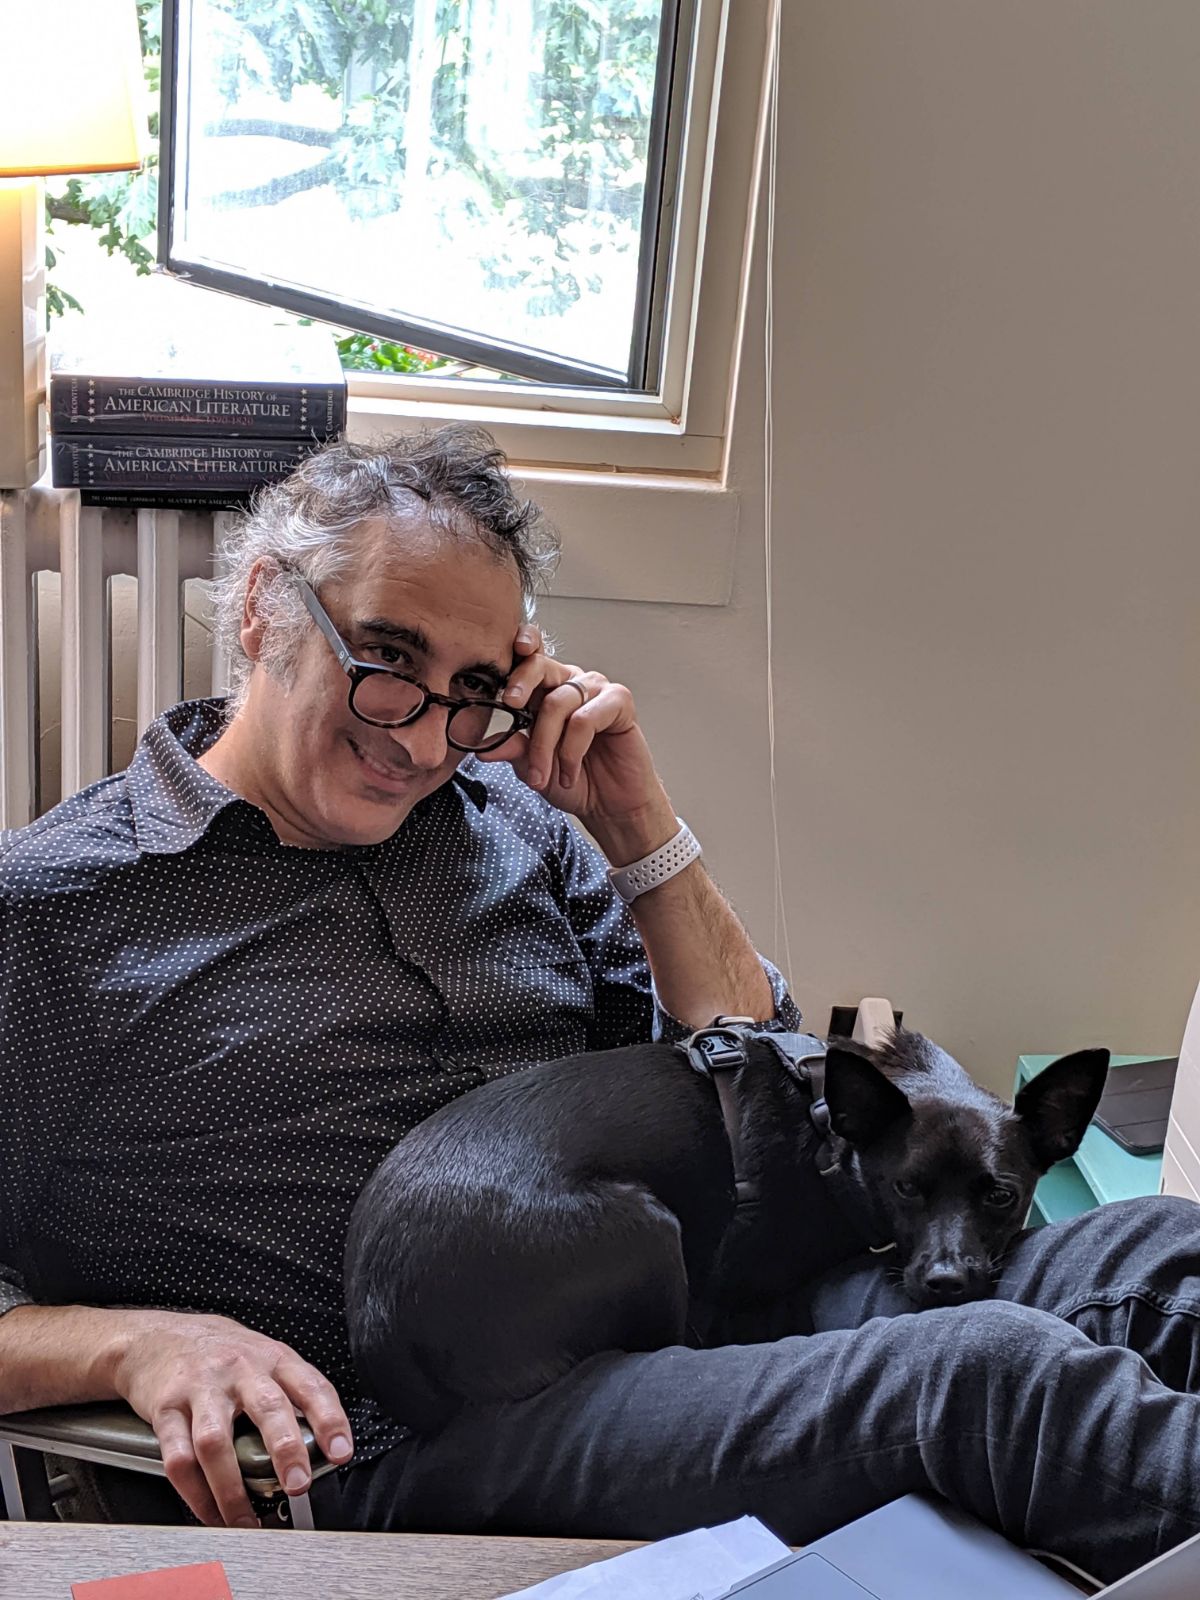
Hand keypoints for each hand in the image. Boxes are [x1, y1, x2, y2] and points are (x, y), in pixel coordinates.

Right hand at [112, 1310, 352, 1526]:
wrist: (156, 1337)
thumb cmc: (220, 1353)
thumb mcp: (263, 1358)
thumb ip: (289, 1395)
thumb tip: (318, 1447)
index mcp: (272, 1358)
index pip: (310, 1386)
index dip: (330, 1419)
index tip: (341, 1452)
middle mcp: (240, 1370)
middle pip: (268, 1408)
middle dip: (286, 1450)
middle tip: (298, 1485)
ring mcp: (201, 1388)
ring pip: (217, 1442)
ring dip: (233, 1488)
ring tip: (246, 1520)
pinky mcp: (167, 1408)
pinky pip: (179, 1458)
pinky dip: (195, 1493)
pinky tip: (209, 1511)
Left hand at [482, 626, 676, 858]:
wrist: (609, 806)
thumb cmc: (574, 781)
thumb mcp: (532, 768)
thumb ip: (512, 750)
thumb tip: (482, 749)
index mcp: (545, 690)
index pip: (526, 661)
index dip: (515, 653)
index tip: (502, 665)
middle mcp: (570, 683)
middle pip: (539, 667)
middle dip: (521, 684)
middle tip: (512, 704)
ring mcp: (596, 689)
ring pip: (557, 702)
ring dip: (545, 745)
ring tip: (543, 778)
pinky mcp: (619, 701)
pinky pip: (585, 719)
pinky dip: (572, 751)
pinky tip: (570, 773)